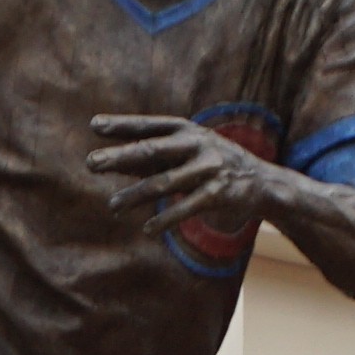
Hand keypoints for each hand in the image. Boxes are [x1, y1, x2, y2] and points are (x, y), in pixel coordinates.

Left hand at [88, 112, 284, 239]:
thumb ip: (153, 156)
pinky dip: (166, 219)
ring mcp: (209, 168)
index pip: (149, 126)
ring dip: (135, 195)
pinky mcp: (218, 193)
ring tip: (113, 207)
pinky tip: (148, 229)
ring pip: (164, 183)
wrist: (262, 182)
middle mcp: (197, 144)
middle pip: (152, 150)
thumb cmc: (213, 164)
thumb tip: (112, 160)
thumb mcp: (186, 152)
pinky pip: (186, 207)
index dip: (122, 125)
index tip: (95, 125)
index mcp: (187, 130)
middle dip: (120, 157)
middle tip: (92, 163)